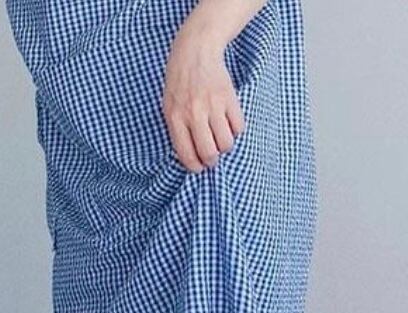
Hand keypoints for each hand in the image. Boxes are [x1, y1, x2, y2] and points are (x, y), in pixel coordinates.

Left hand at [161, 0, 263, 171]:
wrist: (195, 51)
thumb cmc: (179, 83)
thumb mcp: (169, 107)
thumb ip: (177, 130)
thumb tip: (191, 157)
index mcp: (176, 118)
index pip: (187, 155)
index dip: (195, 166)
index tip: (199, 167)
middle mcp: (194, 114)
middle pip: (209, 153)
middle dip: (212, 160)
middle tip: (212, 157)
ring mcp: (213, 106)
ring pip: (226, 143)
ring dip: (224, 146)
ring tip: (220, 138)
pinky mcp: (229, 98)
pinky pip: (238, 127)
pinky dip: (235, 130)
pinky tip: (228, 123)